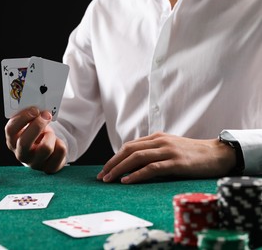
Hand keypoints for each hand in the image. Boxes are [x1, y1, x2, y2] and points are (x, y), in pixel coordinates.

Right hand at [5, 107, 66, 173]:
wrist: (46, 149)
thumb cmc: (36, 133)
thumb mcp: (30, 124)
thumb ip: (31, 116)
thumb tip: (40, 109)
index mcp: (12, 141)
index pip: (10, 130)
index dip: (22, 118)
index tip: (34, 109)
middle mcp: (21, 154)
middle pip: (24, 142)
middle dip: (37, 125)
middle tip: (46, 115)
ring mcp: (35, 163)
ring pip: (45, 148)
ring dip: (50, 135)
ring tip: (49, 133)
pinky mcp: (49, 168)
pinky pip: (60, 151)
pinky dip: (61, 142)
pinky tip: (56, 142)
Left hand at [97, 132, 235, 183]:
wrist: (217, 154)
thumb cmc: (192, 153)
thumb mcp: (170, 147)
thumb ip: (153, 151)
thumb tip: (133, 164)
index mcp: (157, 137)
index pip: (129, 146)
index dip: (115, 157)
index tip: (105, 169)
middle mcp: (160, 141)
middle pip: (129, 150)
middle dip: (112, 163)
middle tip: (102, 176)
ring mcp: (168, 151)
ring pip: (137, 157)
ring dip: (120, 169)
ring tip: (109, 179)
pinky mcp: (176, 162)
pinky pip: (152, 167)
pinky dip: (137, 174)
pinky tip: (127, 181)